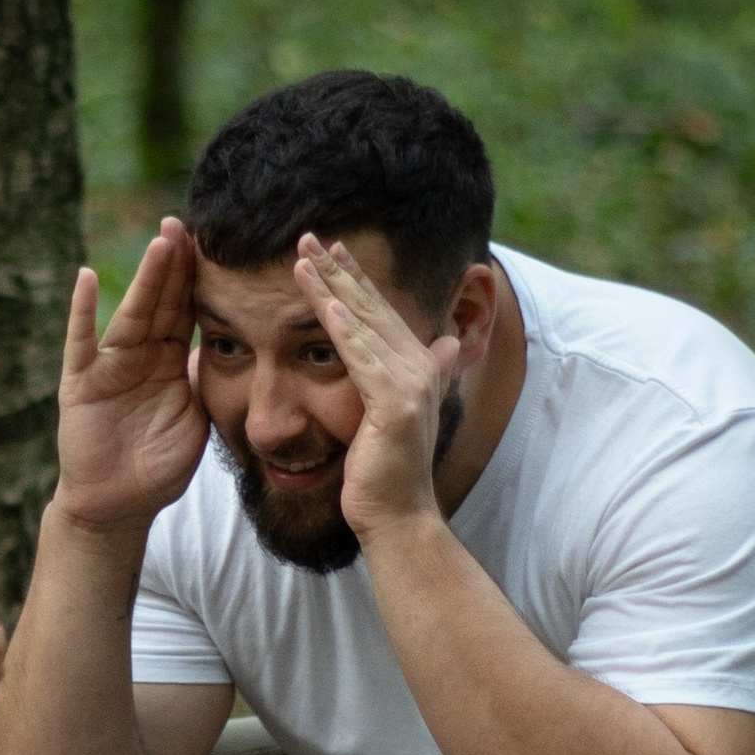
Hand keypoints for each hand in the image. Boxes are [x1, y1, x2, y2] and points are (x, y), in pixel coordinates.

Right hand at [50, 220, 207, 533]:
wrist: (120, 505)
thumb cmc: (159, 465)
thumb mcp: (197, 418)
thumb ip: (207, 381)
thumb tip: (238, 345)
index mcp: (170, 362)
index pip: (188, 311)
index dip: (200, 280)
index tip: (216, 243)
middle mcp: (140, 356)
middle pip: (162, 302)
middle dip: (174, 264)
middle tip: (187, 222)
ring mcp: (109, 366)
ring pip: (132, 314)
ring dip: (147, 279)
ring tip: (162, 243)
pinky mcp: (82, 383)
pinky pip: (82, 342)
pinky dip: (83, 311)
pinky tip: (88, 277)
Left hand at [291, 234, 458, 544]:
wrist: (399, 518)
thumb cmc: (388, 472)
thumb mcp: (401, 414)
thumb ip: (421, 376)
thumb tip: (451, 345)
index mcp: (419, 366)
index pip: (380, 312)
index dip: (356, 278)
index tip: (330, 248)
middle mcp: (422, 367)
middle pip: (372, 308)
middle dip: (339, 270)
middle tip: (308, 236)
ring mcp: (411, 386)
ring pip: (363, 326)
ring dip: (332, 289)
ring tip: (303, 258)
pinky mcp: (395, 406)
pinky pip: (364, 360)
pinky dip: (345, 332)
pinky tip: (327, 304)